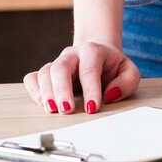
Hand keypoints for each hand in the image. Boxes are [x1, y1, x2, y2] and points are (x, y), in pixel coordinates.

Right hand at [23, 42, 140, 114]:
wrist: (97, 53)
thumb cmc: (112, 66)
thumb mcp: (129, 71)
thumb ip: (127, 82)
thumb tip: (110, 95)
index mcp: (93, 51)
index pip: (89, 69)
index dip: (90, 89)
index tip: (92, 107)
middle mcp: (72, 54)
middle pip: (60, 68)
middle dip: (61, 90)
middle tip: (66, 110)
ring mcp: (57, 62)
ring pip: (45, 73)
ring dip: (46, 93)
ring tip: (53, 110)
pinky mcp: (47, 73)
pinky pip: (33, 78)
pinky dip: (35, 91)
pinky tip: (44, 104)